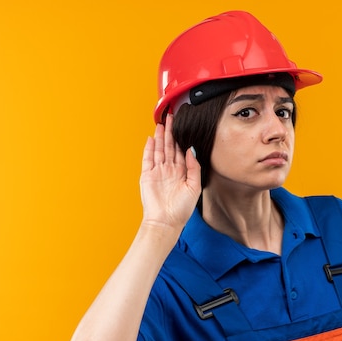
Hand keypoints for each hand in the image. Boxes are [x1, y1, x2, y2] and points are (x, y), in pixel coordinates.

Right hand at [140, 114, 200, 229]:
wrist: (166, 221)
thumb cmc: (181, 209)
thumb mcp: (194, 186)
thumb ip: (194, 167)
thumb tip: (190, 150)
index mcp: (181, 173)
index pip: (180, 151)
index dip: (181, 138)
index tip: (183, 125)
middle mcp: (169, 170)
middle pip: (169, 147)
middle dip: (170, 132)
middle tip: (171, 117)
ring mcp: (157, 172)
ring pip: (159, 150)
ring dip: (160, 137)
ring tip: (161, 123)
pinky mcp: (147, 176)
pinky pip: (147, 159)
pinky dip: (149, 149)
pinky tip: (151, 139)